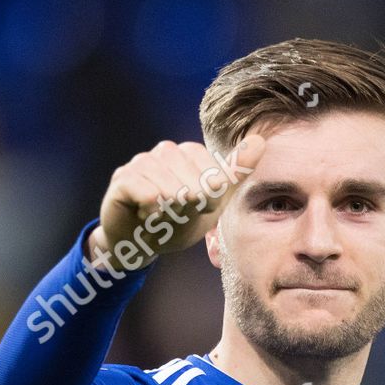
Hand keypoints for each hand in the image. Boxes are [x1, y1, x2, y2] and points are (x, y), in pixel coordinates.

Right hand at [89, 135, 265, 266]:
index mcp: (192, 153)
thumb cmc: (178, 220)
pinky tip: (146, 214)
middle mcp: (167, 151)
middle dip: (189, 209)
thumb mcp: (213, 201)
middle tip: (176, 216)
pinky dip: (151, 210)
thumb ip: (235, 173)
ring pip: (170, 189)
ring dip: (169, 212)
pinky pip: (146, 192)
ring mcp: (143, 161)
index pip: (214, 176)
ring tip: (161, 217)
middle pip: (193, 184)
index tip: (199, 208)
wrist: (141, 243)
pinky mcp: (124, 177)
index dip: (210, 201)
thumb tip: (260, 141)